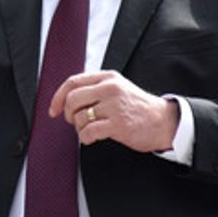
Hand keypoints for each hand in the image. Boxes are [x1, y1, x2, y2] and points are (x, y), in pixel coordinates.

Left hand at [48, 70, 177, 151]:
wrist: (163, 121)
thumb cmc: (138, 107)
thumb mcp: (118, 88)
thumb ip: (96, 88)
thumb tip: (67, 98)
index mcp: (108, 77)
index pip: (73, 81)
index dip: (58, 96)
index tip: (54, 109)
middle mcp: (110, 88)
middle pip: (73, 99)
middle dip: (69, 114)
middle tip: (75, 122)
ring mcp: (114, 106)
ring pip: (80, 117)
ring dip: (80, 128)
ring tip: (90, 130)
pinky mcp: (118, 125)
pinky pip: (88, 132)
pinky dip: (85, 138)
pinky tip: (92, 138)